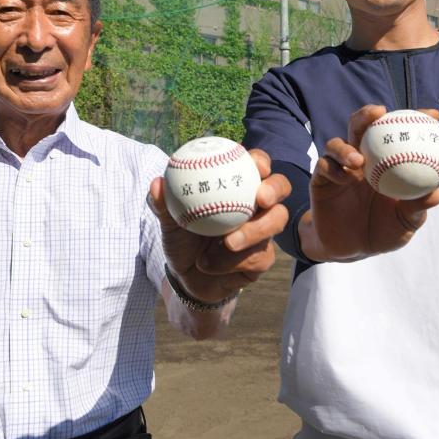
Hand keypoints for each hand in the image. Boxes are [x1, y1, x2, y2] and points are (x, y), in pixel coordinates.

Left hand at [149, 149, 289, 302]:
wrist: (187, 278)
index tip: (256, 165)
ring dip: (253, 232)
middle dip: (275, 189)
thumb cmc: (182, 240)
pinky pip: (257, 256)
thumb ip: (163, 204)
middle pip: (281, 187)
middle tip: (260, 198)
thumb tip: (158, 183)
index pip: (256, 165)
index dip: (261, 160)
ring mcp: (264, 232)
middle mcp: (256, 206)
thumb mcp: (169, 223)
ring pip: (276, 222)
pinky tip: (210, 263)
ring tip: (229, 241)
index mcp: (237, 187)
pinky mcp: (263, 258)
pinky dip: (231, 261)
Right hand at [302, 105, 438, 261]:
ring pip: (337, 144)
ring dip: (346, 148)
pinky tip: (344, 178)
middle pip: (362, 127)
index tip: (431, 115)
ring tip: (358, 159)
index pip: (398, 134)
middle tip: (379, 112)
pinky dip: (333, 169)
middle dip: (368, 114)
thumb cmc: (382, 233)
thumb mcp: (404, 223)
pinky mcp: (321, 179)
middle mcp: (362, 159)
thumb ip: (418, 208)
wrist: (350, 250)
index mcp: (384, 162)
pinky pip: (324, 167)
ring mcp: (340, 168)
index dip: (414, 120)